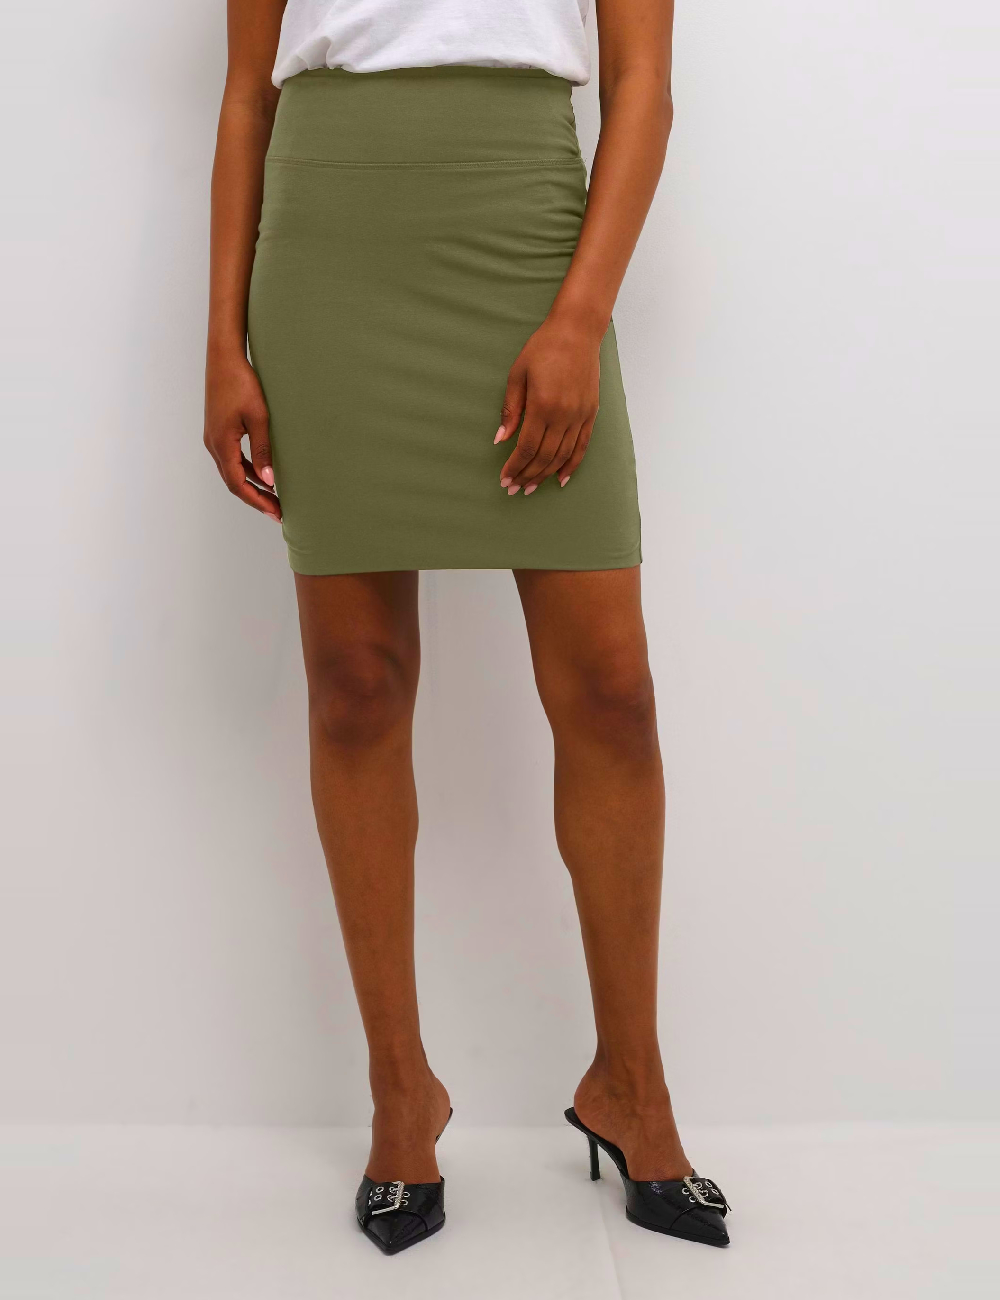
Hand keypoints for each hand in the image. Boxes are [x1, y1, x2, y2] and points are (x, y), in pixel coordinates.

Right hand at [204, 352, 280, 520]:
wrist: (224, 358)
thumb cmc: (242, 383)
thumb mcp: (258, 418)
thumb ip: (263, 450)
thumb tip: (269, 481)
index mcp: (221, 444)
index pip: (238, 484)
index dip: (257, 501)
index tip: (275, 512)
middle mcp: (213, 444)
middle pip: (234, 481)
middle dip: (256, 498)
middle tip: (278, 511)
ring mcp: (214, 437)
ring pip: (232, 470)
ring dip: (252, 485)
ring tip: (274, 497)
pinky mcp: (218, 430)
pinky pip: (232, 458)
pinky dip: (247, 470)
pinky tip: (264, 474)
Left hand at [495, 317, 600, 495]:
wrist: (577, 331)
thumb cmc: (543, 348)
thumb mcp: (517, 374)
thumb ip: (510, 409)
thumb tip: (500, 439)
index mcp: (543, 405)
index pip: (526, 447)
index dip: (514, 466)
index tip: (504, 479)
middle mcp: (564, 415)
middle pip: (544, 456)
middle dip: (527, 475)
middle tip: (514, 488)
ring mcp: (580, 415)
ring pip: (562, 456)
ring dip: (545, 475)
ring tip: (531, 487)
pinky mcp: (591, 413)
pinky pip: (582, 446)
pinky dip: (571, 465)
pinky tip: (561, 478)